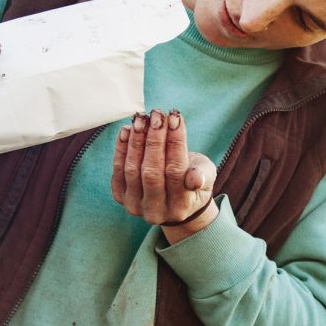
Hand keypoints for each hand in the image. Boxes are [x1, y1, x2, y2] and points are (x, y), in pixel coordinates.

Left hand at [111, 109, 218, 240]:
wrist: (176, 199)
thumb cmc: (194, 180)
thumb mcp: (207, 176)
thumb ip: (203, 175)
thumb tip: (195, 179)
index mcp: (181, 206)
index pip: (176, 171)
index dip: (175, 142)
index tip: (175, 117)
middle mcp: (156, 211)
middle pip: (152, 172)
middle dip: (154, 139)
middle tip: (157, 114)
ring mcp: (135, 206)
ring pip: (132, 170)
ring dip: (136, 141)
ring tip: (142, 119)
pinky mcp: (120, 197)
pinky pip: (118, 170)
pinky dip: (121, 148)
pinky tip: (128, 130)